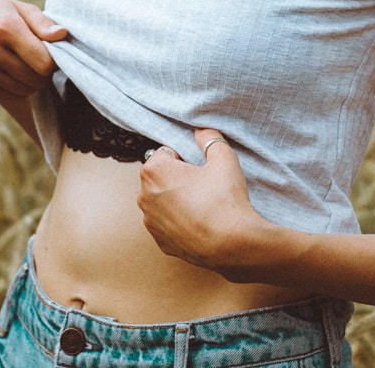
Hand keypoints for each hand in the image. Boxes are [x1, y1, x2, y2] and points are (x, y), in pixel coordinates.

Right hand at [0, 0, 66, 99]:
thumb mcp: (21, 9)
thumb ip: (43, 23)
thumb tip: (62, 34)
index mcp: (4, 28)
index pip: (44, 63)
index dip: (54, 61)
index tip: (50, 53)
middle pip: (35, 79)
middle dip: (43, 72)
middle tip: (38, 59)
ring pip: (23, 91)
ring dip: (30, 81)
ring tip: (24, 63)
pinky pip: (9, 96)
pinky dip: (16, 87)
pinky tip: (9, 70)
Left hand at [137, 128, 276, 277]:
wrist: (231, 244)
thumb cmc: (225, 199)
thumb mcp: (223, 158)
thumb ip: (210, 138)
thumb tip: (200, 130)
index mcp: (154, 171)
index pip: (166, 153)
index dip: (185, 158)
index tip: (200, 168)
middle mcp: (144, 196)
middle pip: (161, 177)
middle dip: (178, 178)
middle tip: (204, 185)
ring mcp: (150, 221)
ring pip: (163, 200)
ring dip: (177, 199)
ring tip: (203, 205)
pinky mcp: (160, 241)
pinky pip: (167, 223)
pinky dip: (179, 220)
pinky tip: (199, 222)